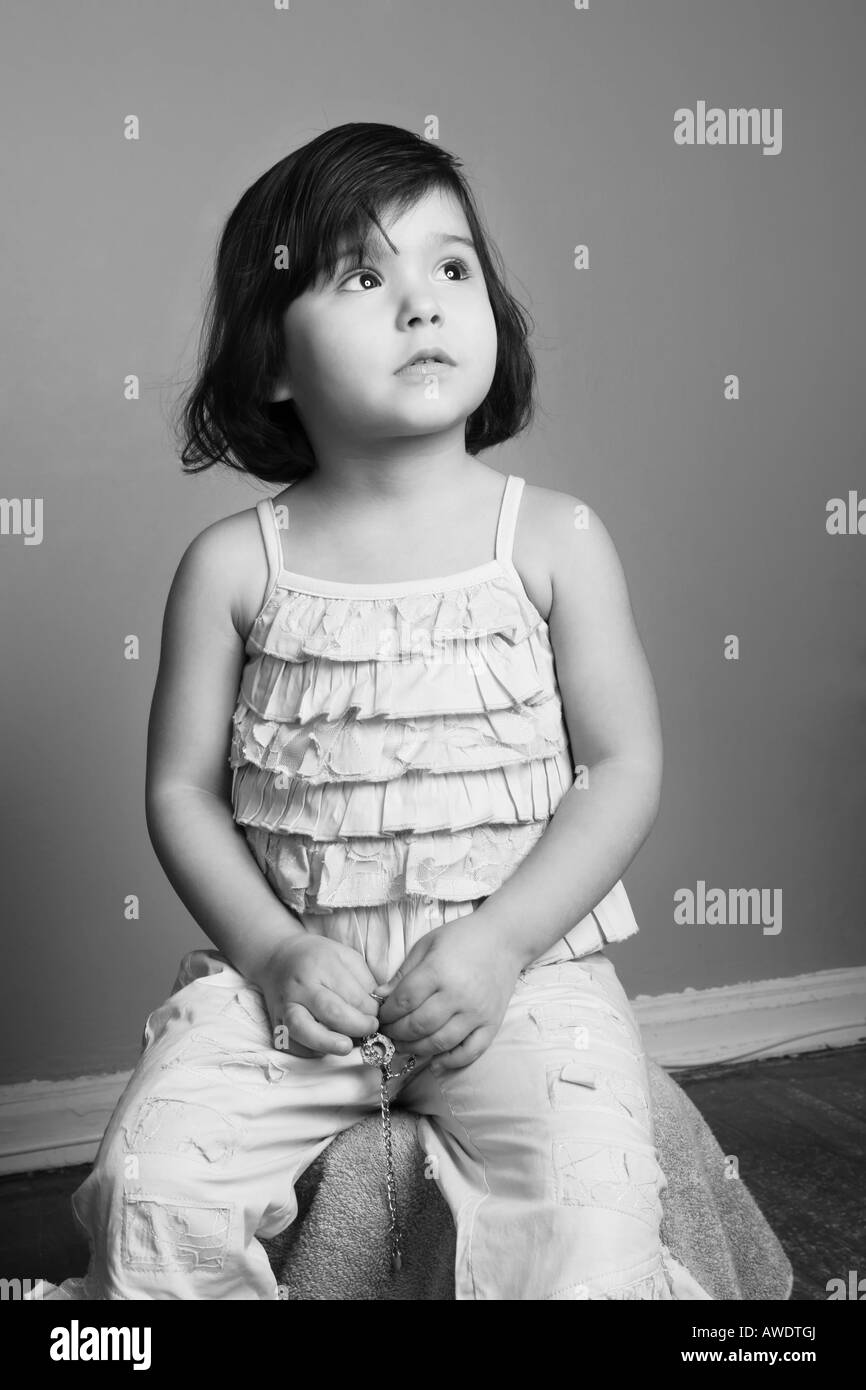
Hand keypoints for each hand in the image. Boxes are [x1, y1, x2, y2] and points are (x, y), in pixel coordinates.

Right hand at [251, 935, 380, 1058]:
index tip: (378, 1016)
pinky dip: (309, 1051)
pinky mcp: (275, 1024)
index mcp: (322, 965)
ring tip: (346, 1046)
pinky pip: (292, 1044)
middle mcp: (301, 986)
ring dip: (328, 1043)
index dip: (371, 1011)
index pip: (354, 995)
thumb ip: (365, 982)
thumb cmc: (318, 959)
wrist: (278, 959)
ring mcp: (285, 1006)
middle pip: (331, 1011)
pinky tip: (325, 1048)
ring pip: (303, 1029)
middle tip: (370, 1030)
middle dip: (356, 1026)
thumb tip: (379, 1010)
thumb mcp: (346, 957)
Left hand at [376, 911, 523, 1072]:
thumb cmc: (462, 938)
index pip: (404, 1001)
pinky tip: (435, 1063)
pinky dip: (451, 1062)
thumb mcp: (427, 945)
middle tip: (387, 1033)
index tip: (380, 1017)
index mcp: (438, 970)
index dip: (386, 1014)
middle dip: (396, 1034)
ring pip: (439, 1043)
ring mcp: (476, 1012)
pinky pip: (470, 1051)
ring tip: (404, 1045)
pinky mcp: (492, 1024)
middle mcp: (458, 994)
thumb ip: (403, 973)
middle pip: (418, 1025)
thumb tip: (380, 998)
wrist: (505, 939)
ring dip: (416, 1049)